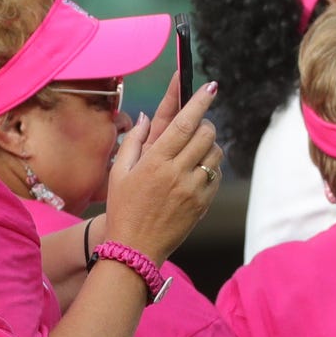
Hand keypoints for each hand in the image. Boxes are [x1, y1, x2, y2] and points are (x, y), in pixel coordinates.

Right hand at [101, 79, 219, 263]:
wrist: (135, 249)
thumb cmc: (122, 209)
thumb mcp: (119, 173)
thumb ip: (134, 141)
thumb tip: (148, 117)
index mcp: (155, 162)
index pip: (184, 123)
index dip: (199, 102)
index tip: (211, 87)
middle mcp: (177, 173)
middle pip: (206, 134)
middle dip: (205, 124)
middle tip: (196, 126)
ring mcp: (193, 189)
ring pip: (216, 153)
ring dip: (209, 146)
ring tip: (194, 151)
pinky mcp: (203, 203)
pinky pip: (216, 175)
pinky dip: (211, 168)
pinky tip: (196, 172)